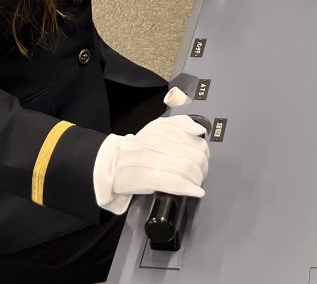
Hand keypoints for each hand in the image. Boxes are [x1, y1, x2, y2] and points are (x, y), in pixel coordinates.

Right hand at [95, 115, 209, 212]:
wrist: (112, 163)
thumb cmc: (137, 148)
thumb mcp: (156, 127)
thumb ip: (180, 124)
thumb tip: (200, 130)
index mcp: (162, 129)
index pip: (195, 139)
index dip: (204, 151)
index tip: (203, 157)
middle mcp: (159, 142)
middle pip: (195, 155)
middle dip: (203, 166)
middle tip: (201, 172)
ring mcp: (154, 161)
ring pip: (188, 169)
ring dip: (198, 178)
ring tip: (197, 182)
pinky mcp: (149, 178)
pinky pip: (175, 183)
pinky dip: (189, 188)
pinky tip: (197, 191)